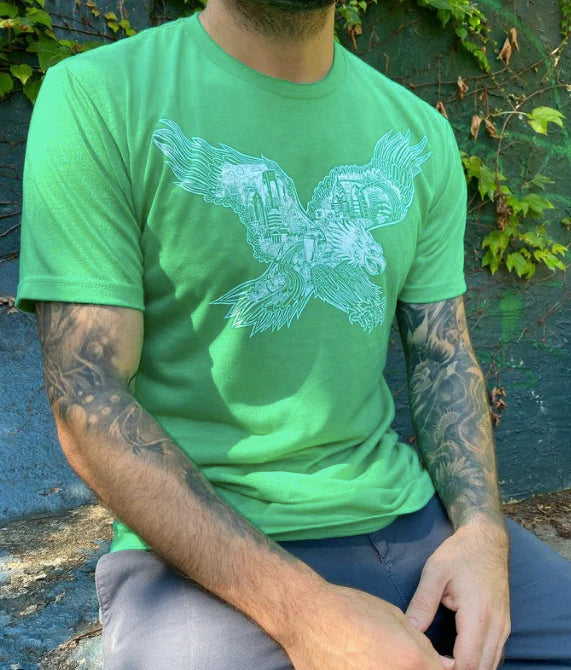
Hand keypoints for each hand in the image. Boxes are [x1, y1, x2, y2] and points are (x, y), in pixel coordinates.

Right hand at [283, 582, 455, 669]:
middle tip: (406, 660)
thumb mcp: (393, 617)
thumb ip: (423, 646)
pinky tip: (368, 663)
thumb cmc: (352, 609)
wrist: (308, 616)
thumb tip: (446, 665)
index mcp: (411, 661)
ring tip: (383, 659)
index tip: (437, 665)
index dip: (442, 668)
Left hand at [405, 517, 510, 669]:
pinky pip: (495, 654)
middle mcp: (496, 627)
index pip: (467, 663)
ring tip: (443, 662)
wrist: (487, 540)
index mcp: (478, 616)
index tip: (427, 663)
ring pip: (491, 665)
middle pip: (481, 669)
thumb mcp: (435, 572)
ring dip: (470, 668)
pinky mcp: (505, 625)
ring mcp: (504, 627)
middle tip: (432, 663)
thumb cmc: (459, 554)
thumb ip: (423, 603)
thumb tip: (409, 629)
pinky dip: (480, 661)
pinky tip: (460, 657)